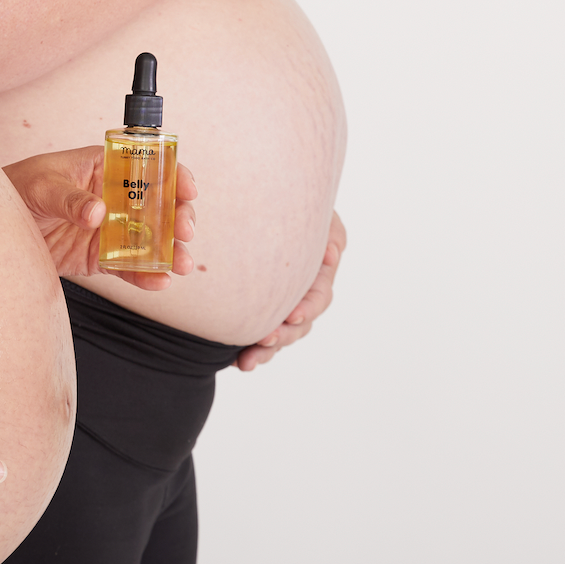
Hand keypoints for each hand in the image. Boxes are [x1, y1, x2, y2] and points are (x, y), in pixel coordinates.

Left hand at [5, 147, 195, 288]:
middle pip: (157, 205)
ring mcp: (108, 229)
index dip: (173, 175)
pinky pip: (128, 266)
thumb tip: (97, 212)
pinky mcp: (98, 257)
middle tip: (184, 231)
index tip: (187, 189)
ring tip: (181, 264)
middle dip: (178, 218)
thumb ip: (69, 198)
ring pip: (149, 239)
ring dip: (169, 251)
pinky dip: (145, 275)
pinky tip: (160, 281)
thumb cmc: (15, 188)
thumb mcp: (41, 186)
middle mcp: (112, 197)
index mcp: (103, 166)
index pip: (146, 166)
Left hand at [237, 210, 345, 370]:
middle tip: (265, 340)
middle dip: (283, 336)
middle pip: (298, 325)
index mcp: (317, 274)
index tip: (293, 316)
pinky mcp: (255, 308)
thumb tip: (330, 255)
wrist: (261, 202)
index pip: (318, 297)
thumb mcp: (318, 213)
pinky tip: (234, 360)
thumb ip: (328, 232)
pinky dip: (246, 348)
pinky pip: (253, 334)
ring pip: (277, 335)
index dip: (307, 309)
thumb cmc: (293, 202)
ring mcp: (278, 305)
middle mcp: (300, 294)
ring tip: (247, 361)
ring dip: (265, 350)